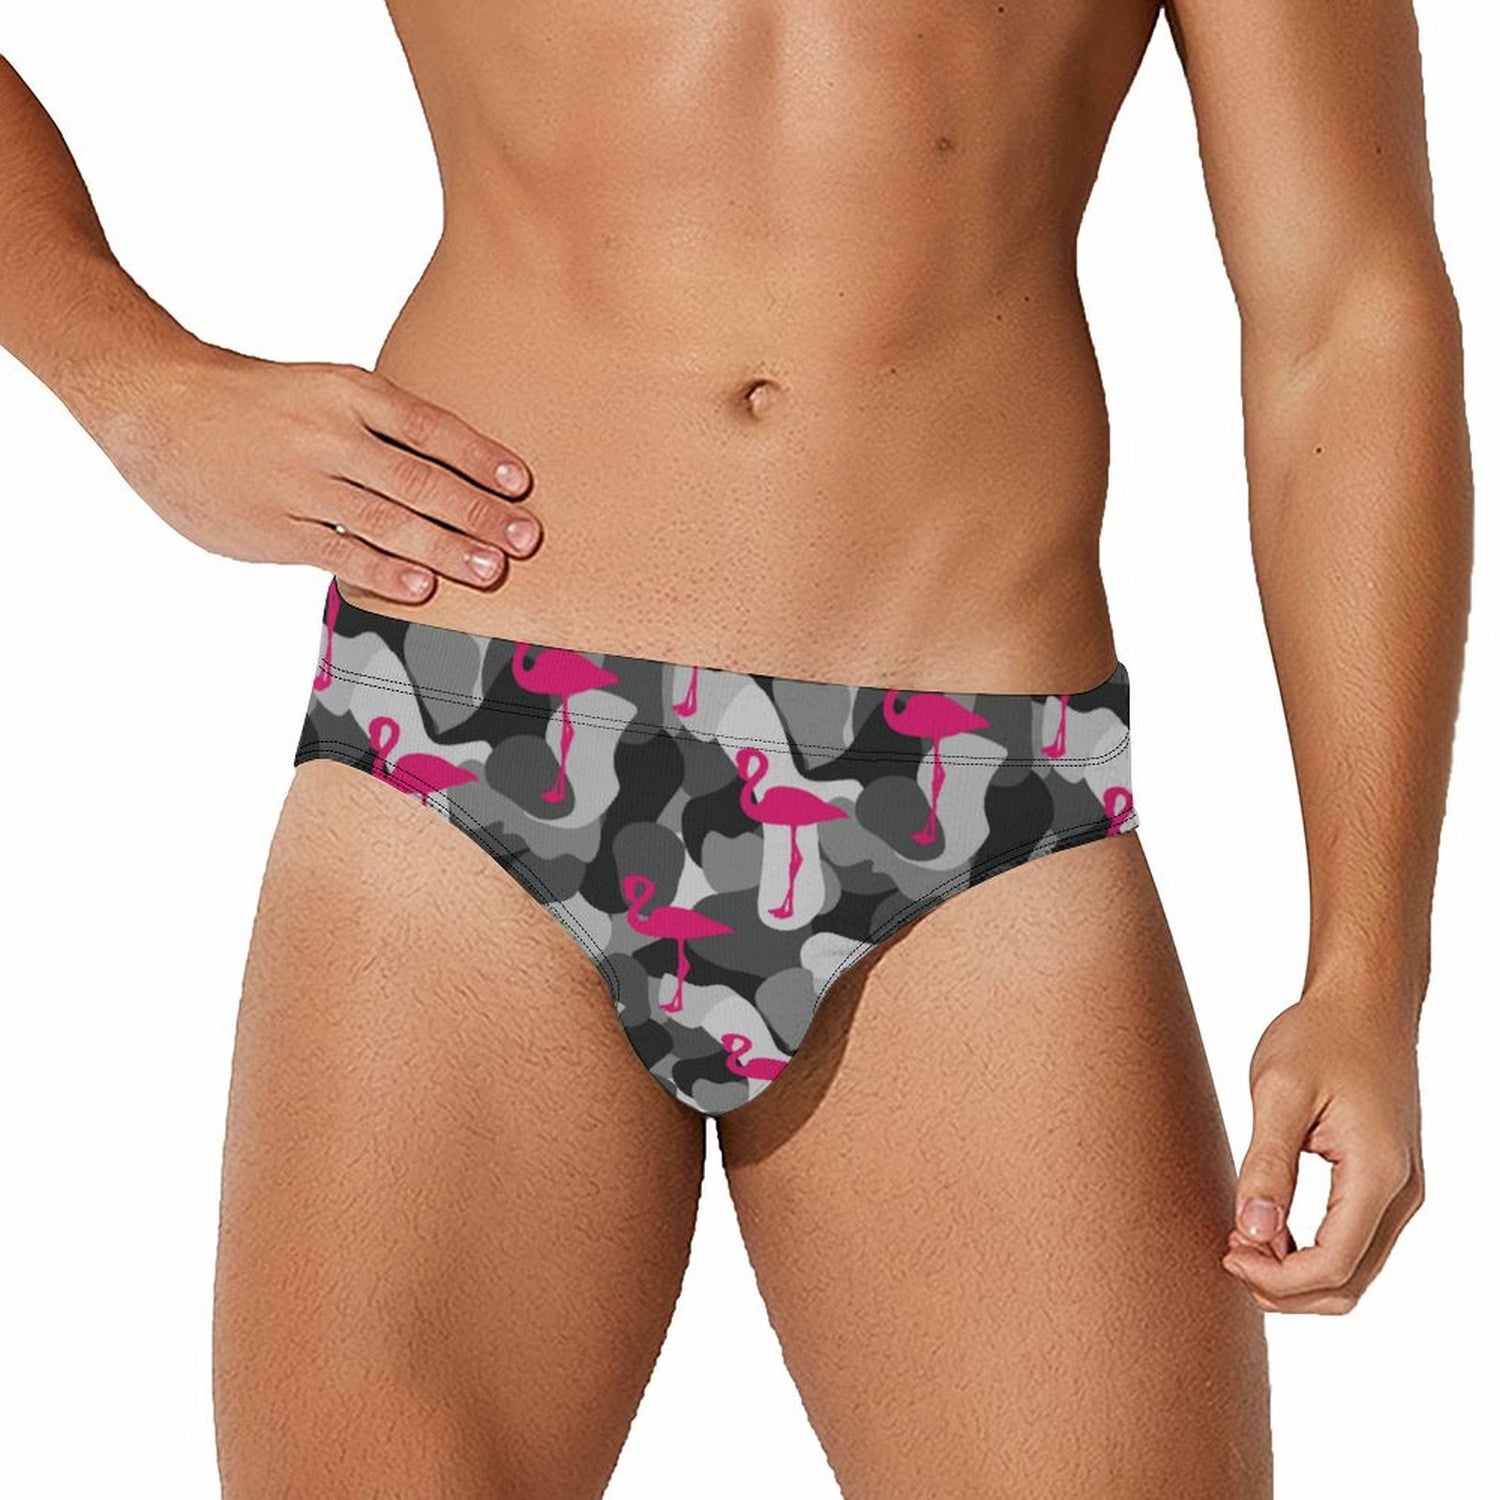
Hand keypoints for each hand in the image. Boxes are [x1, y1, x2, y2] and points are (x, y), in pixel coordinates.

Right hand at [90, 337, 541, 601]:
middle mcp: (327, 434)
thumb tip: (453, 470)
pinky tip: (421, 588)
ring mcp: (299, 482)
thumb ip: (378, 426)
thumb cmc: (253, 401)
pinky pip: (337, 554)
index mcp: (346, 391)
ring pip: (385, 520)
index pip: (428, 425)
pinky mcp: (273, 527)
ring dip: (443, 548)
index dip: (479, 456)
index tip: (521, 484)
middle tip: (524, 539)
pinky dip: (382, 573)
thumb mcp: (319, 389)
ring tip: (489, 570)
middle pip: (417, 478)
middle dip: (477, 512)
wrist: (153, 402)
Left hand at [1222, 984, 1424, 1313]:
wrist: (1364, 1004)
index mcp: (1378, 1174)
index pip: (1333, 1265)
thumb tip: (1253, 1231)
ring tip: (1241, 1241)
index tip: (1227, 1250)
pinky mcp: (1387, 1182)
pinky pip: (1355, 1242)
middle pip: (1349, 1284)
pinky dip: (1312, 1253)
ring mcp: (1400, 1192)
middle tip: (1228, 1253)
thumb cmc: (1319, 1036)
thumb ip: (1267, 1163)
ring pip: (1355, 1271)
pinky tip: (1266, 1227)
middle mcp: (1401, 1194)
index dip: (1276, 1276)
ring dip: (1297, 1275)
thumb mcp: (1279, 1091)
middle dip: (1285, 1287)